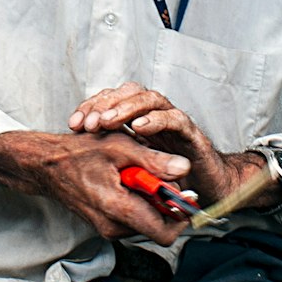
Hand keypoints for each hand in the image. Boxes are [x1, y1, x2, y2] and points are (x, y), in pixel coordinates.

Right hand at [0, 129, 193, 246]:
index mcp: (119, 210)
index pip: (165, 232)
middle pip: (159, 226)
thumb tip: (184, 168)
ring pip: (148, 221)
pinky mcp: (107, 225)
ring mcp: (109, 229)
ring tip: (138, 173)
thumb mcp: (119, 147)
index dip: (182, 215)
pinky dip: (139, 201)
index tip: (186, 194)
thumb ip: (153, 160)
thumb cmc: (78, 154)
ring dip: (152, 200)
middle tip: (159, 174)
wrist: (46, 166)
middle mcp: (114, 227)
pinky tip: (128, 180)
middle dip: (166, 202)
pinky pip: (135, 218)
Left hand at [69, 82, 253, 204]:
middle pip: (130, 92)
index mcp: (140, 119)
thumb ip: (114, 154)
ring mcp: (175, 122)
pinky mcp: (192, 134)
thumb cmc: (169, 176)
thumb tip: (79, 152)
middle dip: (106, 104)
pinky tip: (140, 126)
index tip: (74, 124)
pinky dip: (157, 119)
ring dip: (127, 108)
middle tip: (89, 123)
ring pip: (151, 99)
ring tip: (108, 121)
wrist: (207, 188)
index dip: (92, 107)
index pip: (113, 100)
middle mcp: (156, 115)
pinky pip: (175, 119)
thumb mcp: (133, 165)